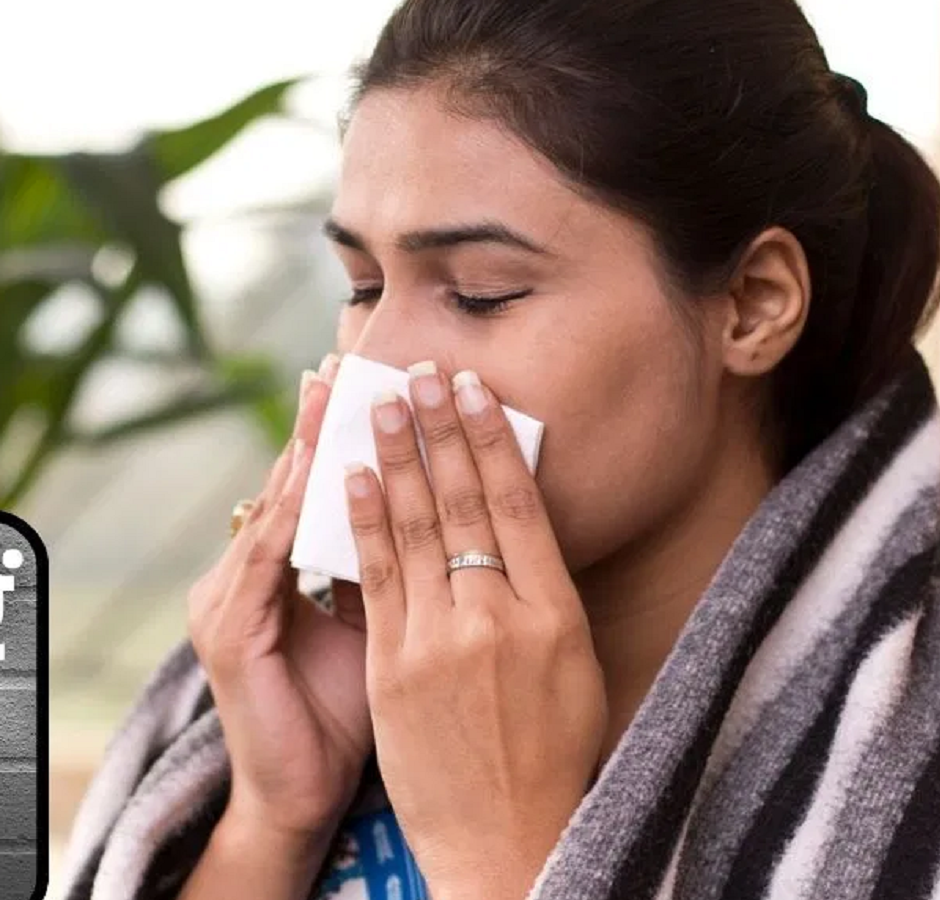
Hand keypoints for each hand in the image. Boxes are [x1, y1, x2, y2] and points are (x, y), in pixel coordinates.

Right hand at [187, 354, 373, 842]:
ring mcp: (229, 600)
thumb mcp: (378, 625)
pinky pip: (266, 558)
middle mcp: (248, 575)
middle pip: (292, 485)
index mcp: (284, 573)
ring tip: (331, 396)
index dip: (342, 437)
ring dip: (305, 450)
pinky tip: (315, 468)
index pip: (318, 490)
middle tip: (346, 362)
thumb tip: (438, 508)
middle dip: (320, 424)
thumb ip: (390, 568)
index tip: (373, 383)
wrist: (304, 794)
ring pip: (275, 508)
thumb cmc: (346, 709)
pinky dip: (292, 511)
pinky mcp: (228, 631)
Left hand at [344, 364, 606, 897]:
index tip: (472, 391)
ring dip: (395, 460)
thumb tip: (521, 522)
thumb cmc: (553, 750)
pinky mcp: (393, 667)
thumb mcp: (577, 665)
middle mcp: (499, 617)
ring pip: (415, 530)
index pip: (519, 505)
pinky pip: (376, 579)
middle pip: (466, 504)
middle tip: (420, 373)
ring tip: (380, 406)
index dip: (493, 440)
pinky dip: (362, 523)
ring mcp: (441, 641)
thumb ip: (548, 592)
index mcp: (557, 613)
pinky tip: (351, 479)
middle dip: (438, 431)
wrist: (505, 836)